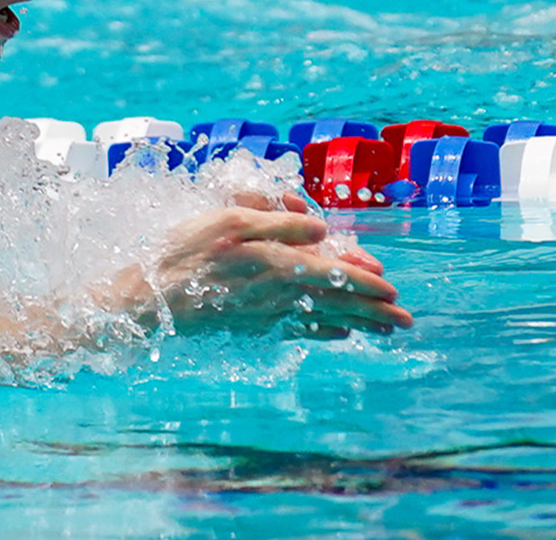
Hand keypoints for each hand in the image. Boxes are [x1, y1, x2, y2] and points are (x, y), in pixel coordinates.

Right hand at [122, 206, 412, 338]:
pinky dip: (324, 333)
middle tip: (405, 321)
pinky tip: (340, 335)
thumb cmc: (186, 251)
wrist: (150, 299)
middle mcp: (279, 294)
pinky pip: (299, 332)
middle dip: (374, 310)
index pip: (334, 273)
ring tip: (385, 330)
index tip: (392, 288)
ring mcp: (267, 315)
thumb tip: (322, 230)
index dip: (365, 281)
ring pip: (323, 320)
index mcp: (278, 263)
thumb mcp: (232, 220)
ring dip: (358, 324)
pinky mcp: (253, 327)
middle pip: (337, 302)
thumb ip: (281, 223)